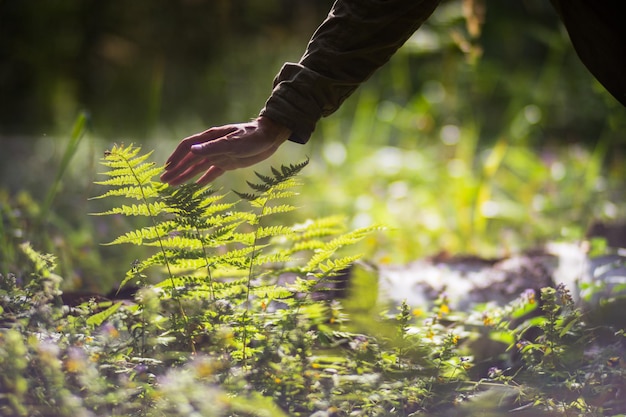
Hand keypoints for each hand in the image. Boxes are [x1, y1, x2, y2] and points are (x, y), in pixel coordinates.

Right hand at [160, 116, 290, 184]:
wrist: (270, 137)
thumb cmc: (252, 137)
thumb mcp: (233, 143)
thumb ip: (212, 147)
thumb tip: (192, 150)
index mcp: (211, 138)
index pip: (188, 147)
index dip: (177, 157)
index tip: (167, 168)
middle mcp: (212, 146)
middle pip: (190, 159)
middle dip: (177, 170)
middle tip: (164, 181)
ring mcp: (220, 155)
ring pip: (198, 167)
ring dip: (186, 175)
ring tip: (174, 185)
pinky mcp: (229, 162)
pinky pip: (213, 172)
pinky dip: (204, 179)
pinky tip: (197, 186)